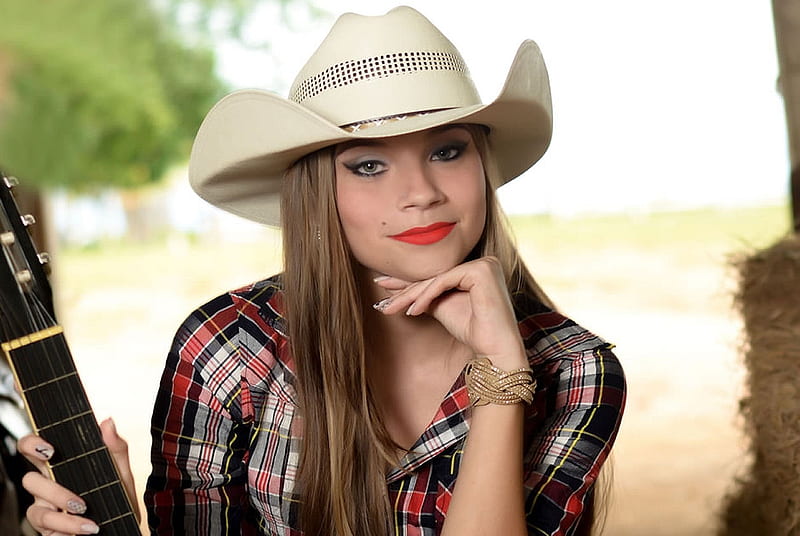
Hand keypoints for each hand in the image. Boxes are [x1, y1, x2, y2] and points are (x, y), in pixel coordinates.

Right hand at [18, 418, 138, 534]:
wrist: (121, 528)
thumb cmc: (117, 499)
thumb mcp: (121, 473)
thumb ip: (116, 448)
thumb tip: (108, 422)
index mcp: (63, 465)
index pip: (36, 449)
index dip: (31, 444)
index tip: (48, 448)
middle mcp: (50, 484)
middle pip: (28, 476)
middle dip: (44, 479)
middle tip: (58, 469)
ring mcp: (46, 505)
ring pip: (36, 500)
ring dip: (60, 500)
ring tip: (83, 508)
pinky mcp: (47, 526)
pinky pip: (46, 522)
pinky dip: (67, 524)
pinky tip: (85, 526)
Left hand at [373, 256, 526, 368]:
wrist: (494, 351)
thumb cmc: (474, 331)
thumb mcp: (443, 307)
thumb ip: (426, 294)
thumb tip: (400, 289)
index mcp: (479, 268)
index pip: (439, 275)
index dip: (411, 284)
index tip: (385, 286)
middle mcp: (485, 261)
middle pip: (436, 276)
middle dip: (406, 290)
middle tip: (382, 299)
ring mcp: (485, 264)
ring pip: (438, 278)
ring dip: (411, 296)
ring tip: (391, 308)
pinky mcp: (481, 270)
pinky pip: (444, 281)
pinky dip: (425, 296)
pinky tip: (412, 311)